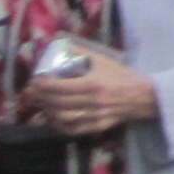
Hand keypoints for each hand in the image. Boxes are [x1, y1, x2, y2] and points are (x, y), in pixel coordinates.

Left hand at [31, 53, 158, 134]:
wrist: (144, 95)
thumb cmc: (123, 75)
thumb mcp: (105, 60)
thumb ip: (83, 52)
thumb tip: (62, 44)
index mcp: (93, 84)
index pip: (61, 86)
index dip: (44, 84)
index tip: (34, 80)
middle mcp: (92, 102)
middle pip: (58, 103)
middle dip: (41, 97)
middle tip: (30, 92)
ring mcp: (94, 116)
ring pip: (63, 117)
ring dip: (47, 111)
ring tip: (39, 104)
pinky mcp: (97, 126)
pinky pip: (73, 129)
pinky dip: (60, 126)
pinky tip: (54, 118)